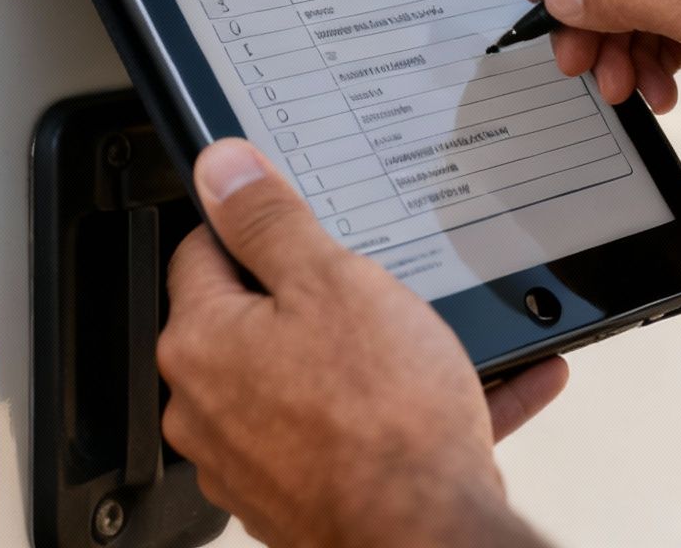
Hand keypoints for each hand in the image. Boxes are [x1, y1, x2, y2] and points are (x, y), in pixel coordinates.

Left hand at [158, 139, 560, 547]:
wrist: (426, 532)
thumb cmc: (381, 420)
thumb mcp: (333, 279)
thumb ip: (270, 220)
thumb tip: (222, 169)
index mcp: (202, 343)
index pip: (205, 250)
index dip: (260, 223)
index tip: (303, 220)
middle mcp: (210, 408)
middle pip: (259, 319)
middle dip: (323, 296)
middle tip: (380, 285)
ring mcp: (255, 460)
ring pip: (316, 381)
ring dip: (378, 356)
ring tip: (441, 339)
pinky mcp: (303, 496)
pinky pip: (355, 434)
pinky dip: (407, 407)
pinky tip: (478, 389)